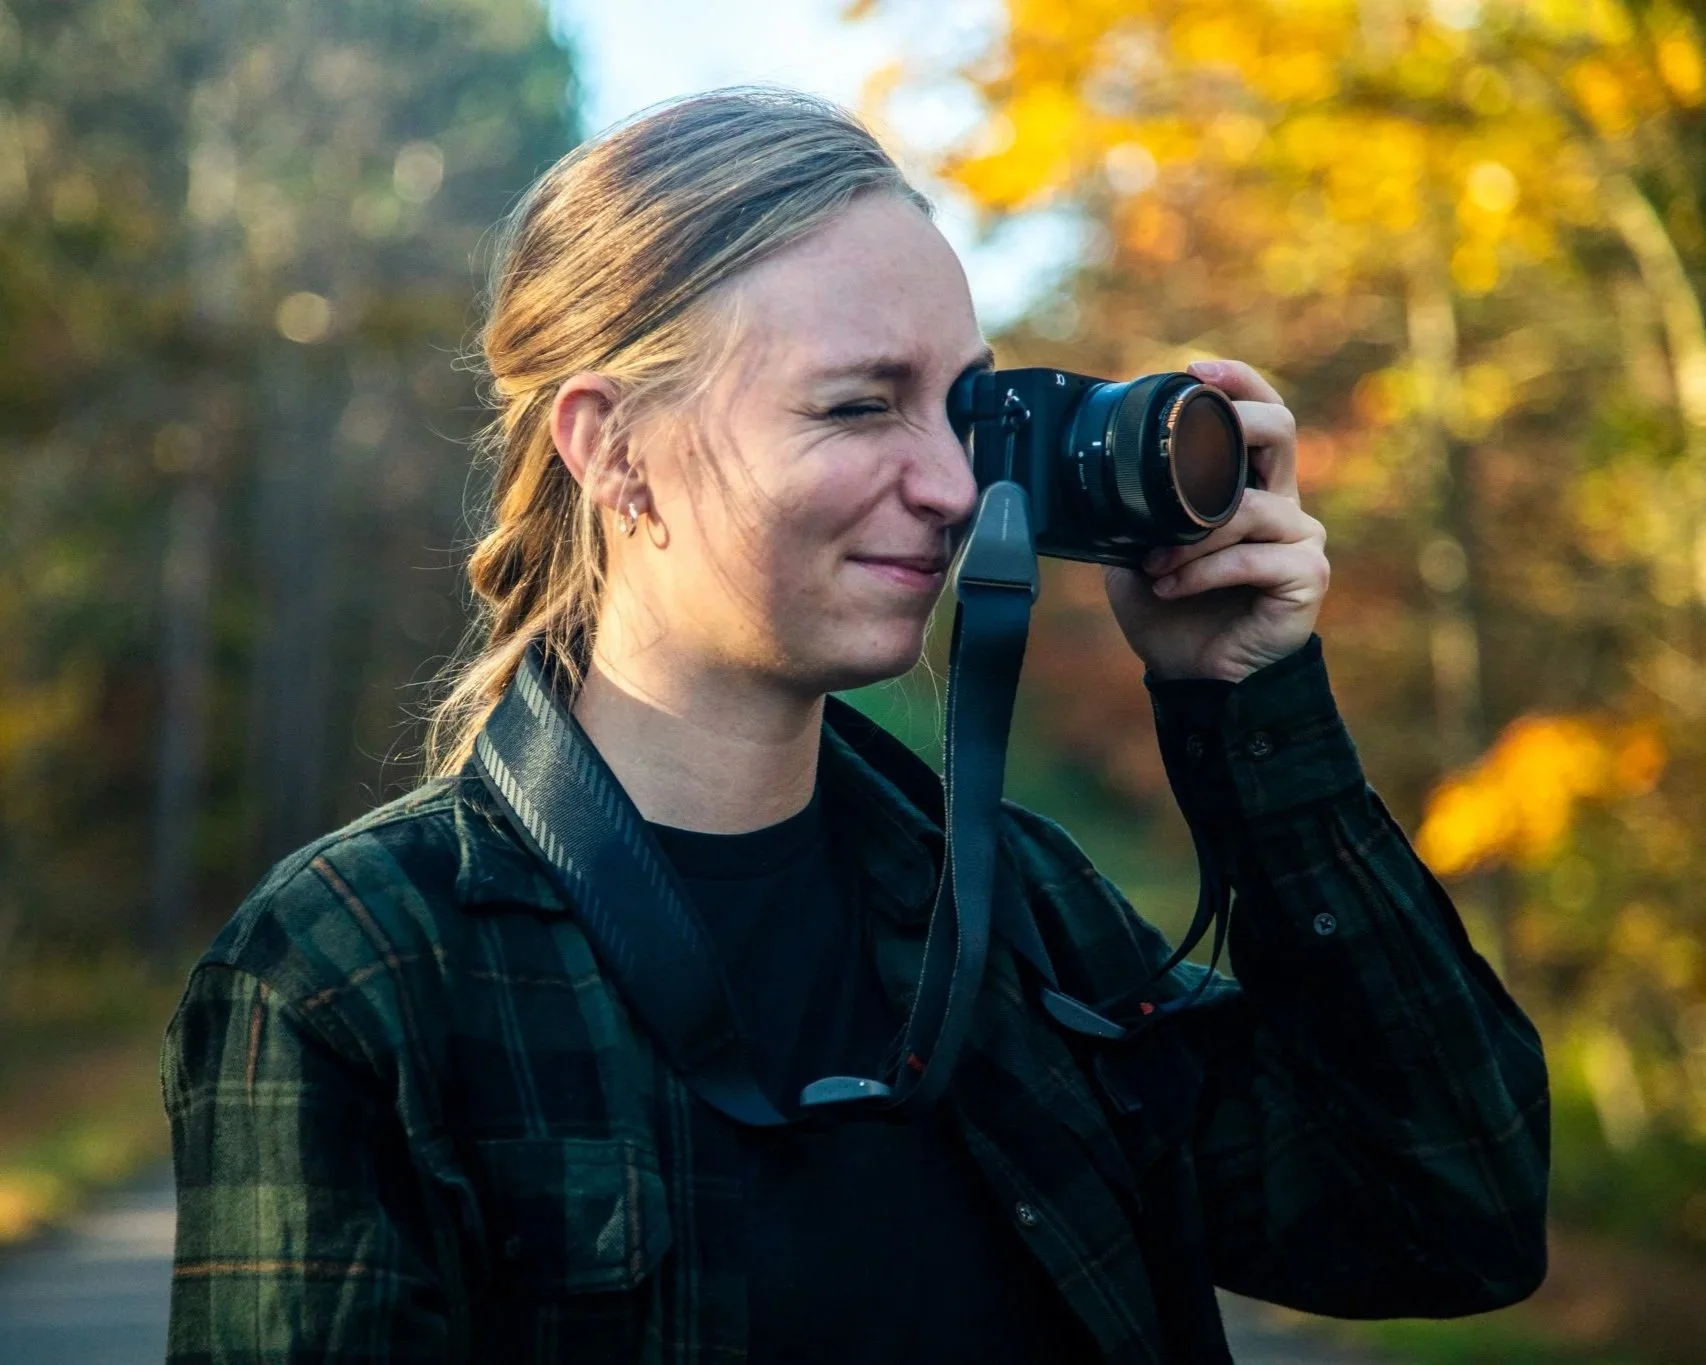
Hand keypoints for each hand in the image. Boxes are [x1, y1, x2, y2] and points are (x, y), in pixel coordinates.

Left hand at [1104, 359, 1327, 681]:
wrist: (1196, 680)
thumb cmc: (1171, 613)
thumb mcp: (1135, 549)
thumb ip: (1131, 510)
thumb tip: (1084, 474)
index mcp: (1248, 490)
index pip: (1260, 417)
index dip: (1239, 382)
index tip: (1196, 368)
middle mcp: (1283, 506)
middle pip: (1281, 430)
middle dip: (1238, 419)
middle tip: (1194, 437)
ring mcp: (1301, 540)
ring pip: (1247, 507)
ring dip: (1189, 536)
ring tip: (1153, 565)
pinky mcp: (1307, 576)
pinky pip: (1251, 556)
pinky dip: (1201, 571)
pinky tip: (1170, 588)